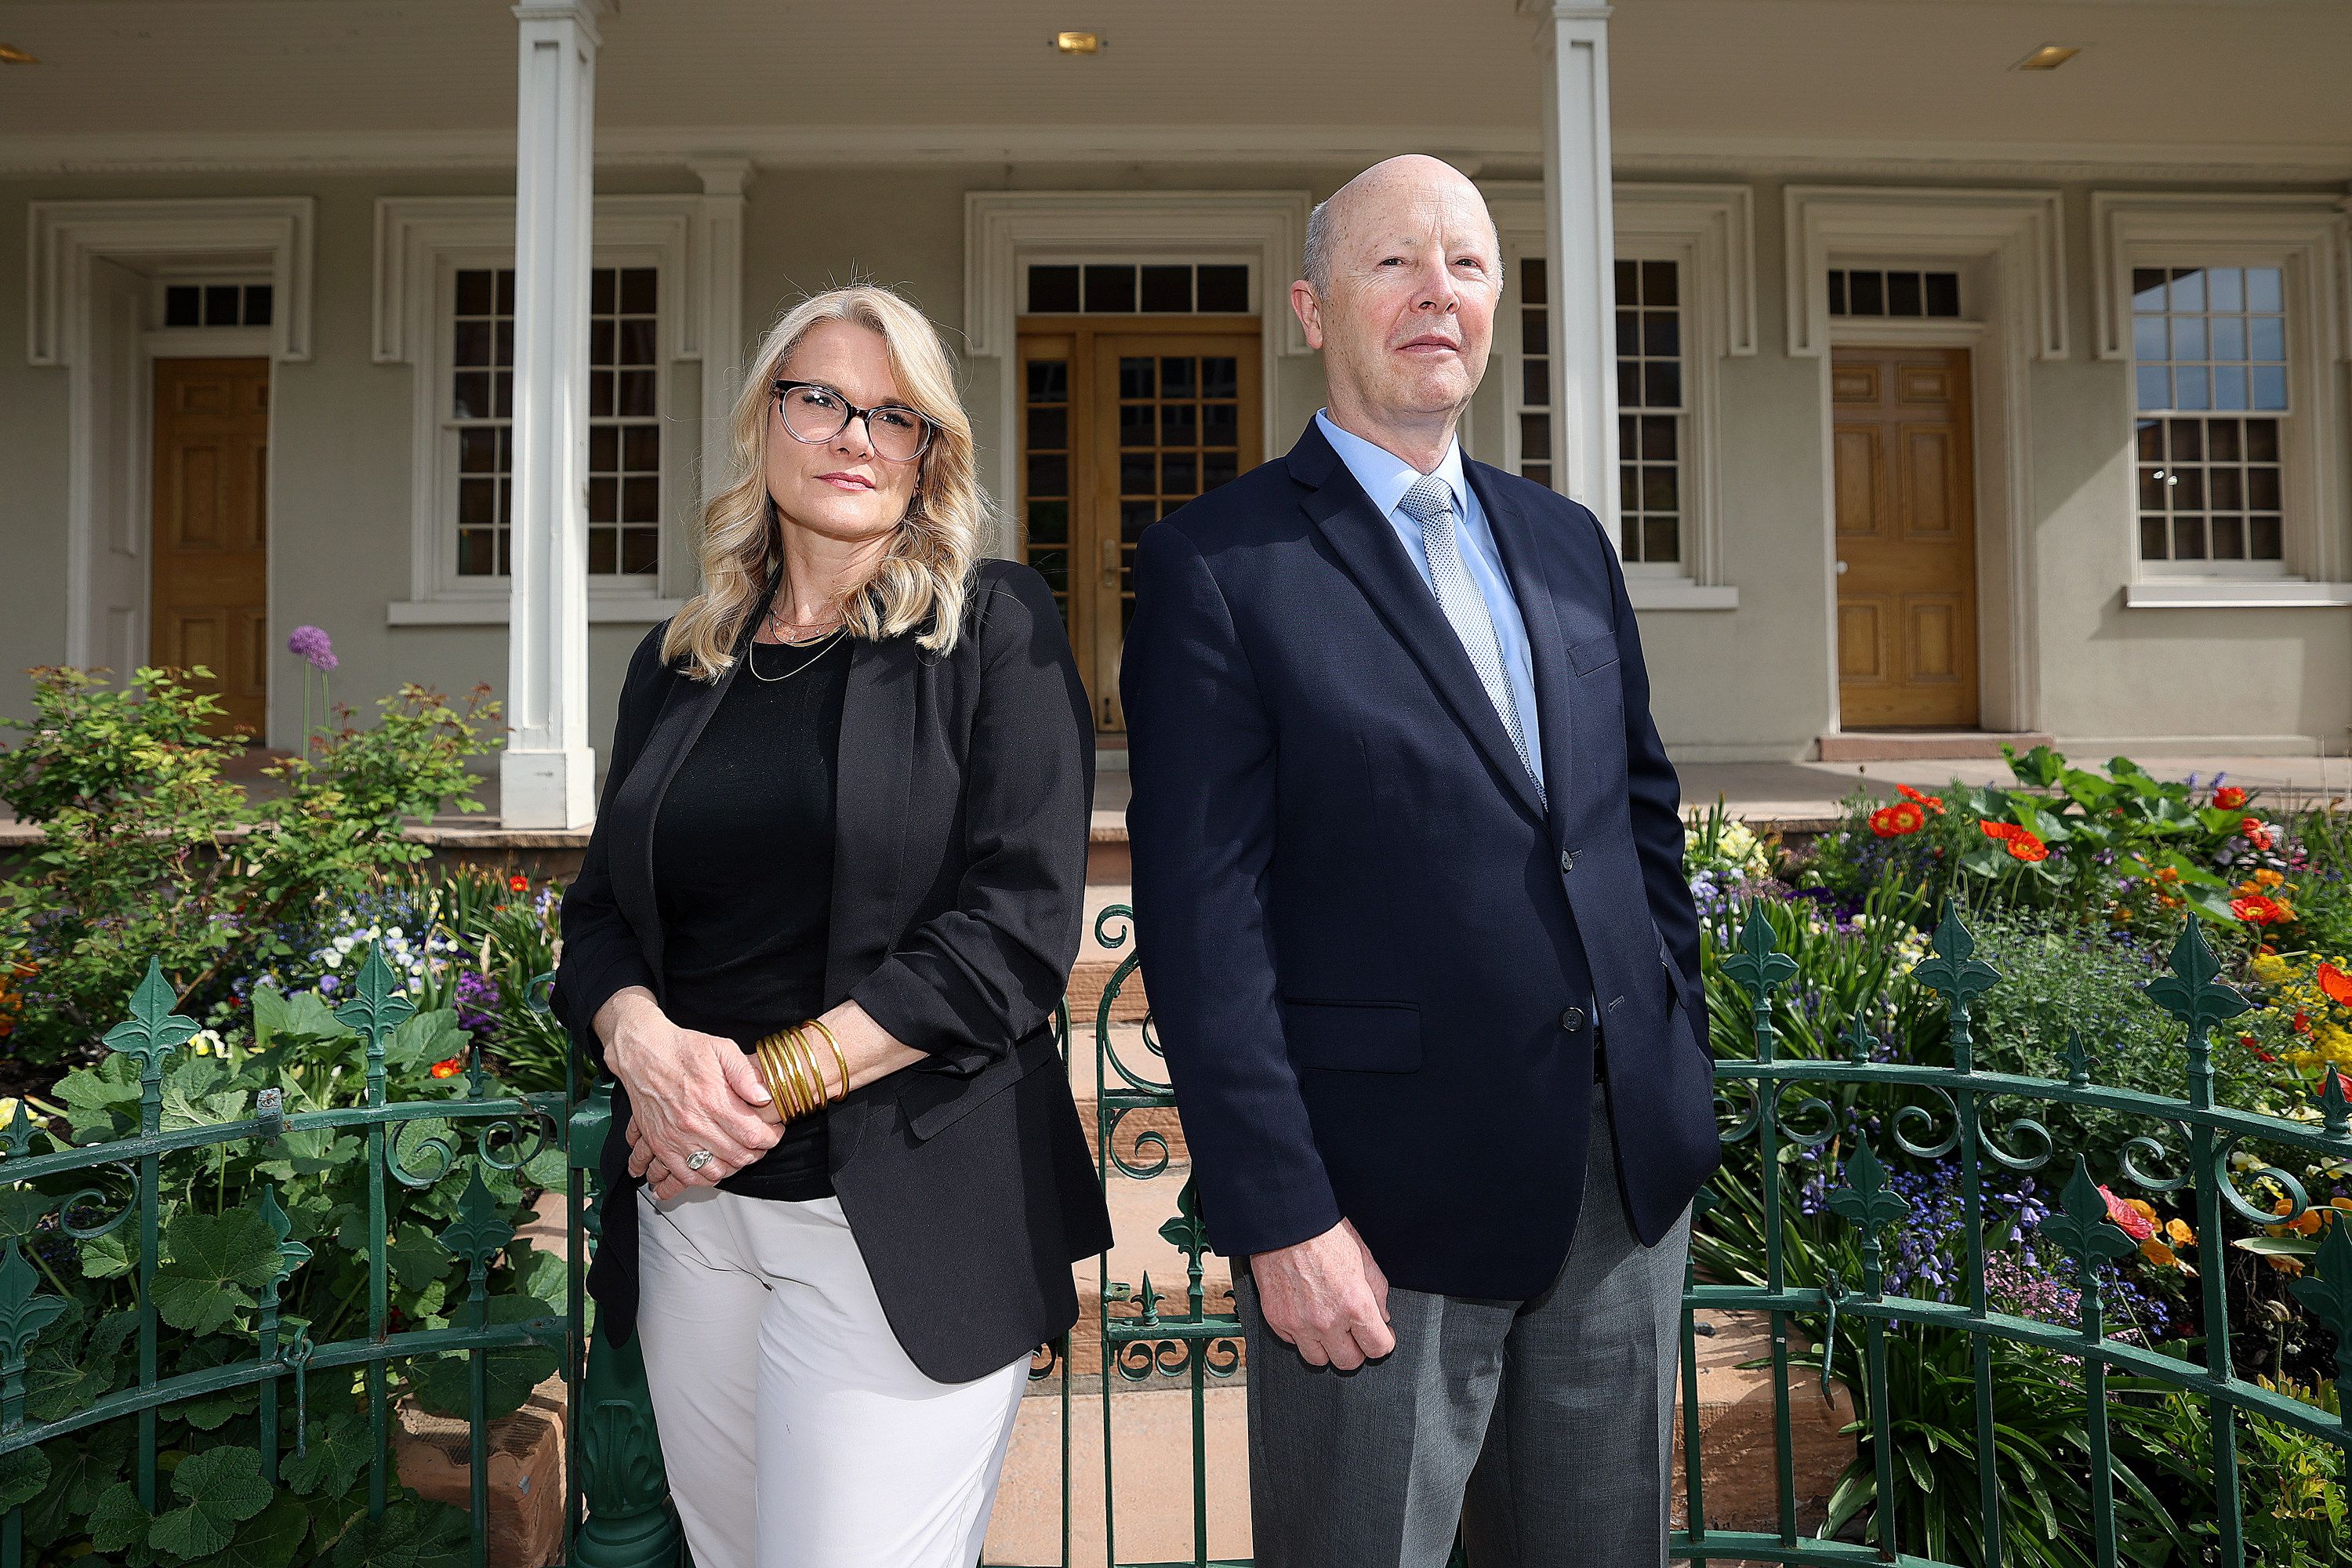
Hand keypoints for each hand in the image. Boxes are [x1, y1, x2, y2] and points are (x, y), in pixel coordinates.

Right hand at [594, 988, 780, 1201]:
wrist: (643, 1054)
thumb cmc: (683, 1050)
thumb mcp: (722, 1049)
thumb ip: (745, 1074)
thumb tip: (764, 1097)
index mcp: (713, 1100)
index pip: (752, 1135)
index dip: (770, 1138)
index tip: (774, 1132)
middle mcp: (694, 1124)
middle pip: (737, 1156)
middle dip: (756, 1153)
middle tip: (760, 1143)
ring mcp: (675, 1138)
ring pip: (714, 1171)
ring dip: (732, 1167)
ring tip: (739, 1154)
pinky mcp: (661, 1145)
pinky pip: (685, 1176)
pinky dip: (703, 1178)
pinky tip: (713, 1167)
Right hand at [1248, 1219, 1393, 1370]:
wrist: (1286, 1223)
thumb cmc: (1324, 1233)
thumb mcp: (1364, 1257)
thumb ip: (1378, 1291)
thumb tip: (1382, 1315)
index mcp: (1355, 1304)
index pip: (1378, 1348)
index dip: (1383, 1342)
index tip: (1380, 1336)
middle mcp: (1327, 1321)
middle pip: (1349, 1362)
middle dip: (1356, 1349)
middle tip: (1355, 1334)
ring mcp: (1299, 1324)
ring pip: (1319, 1360)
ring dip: (1327, 1348)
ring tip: (1328, 1329)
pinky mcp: (1277, 1319)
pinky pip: (1292, 1343)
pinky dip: (1301, 1335)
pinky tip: (1306, 1316)